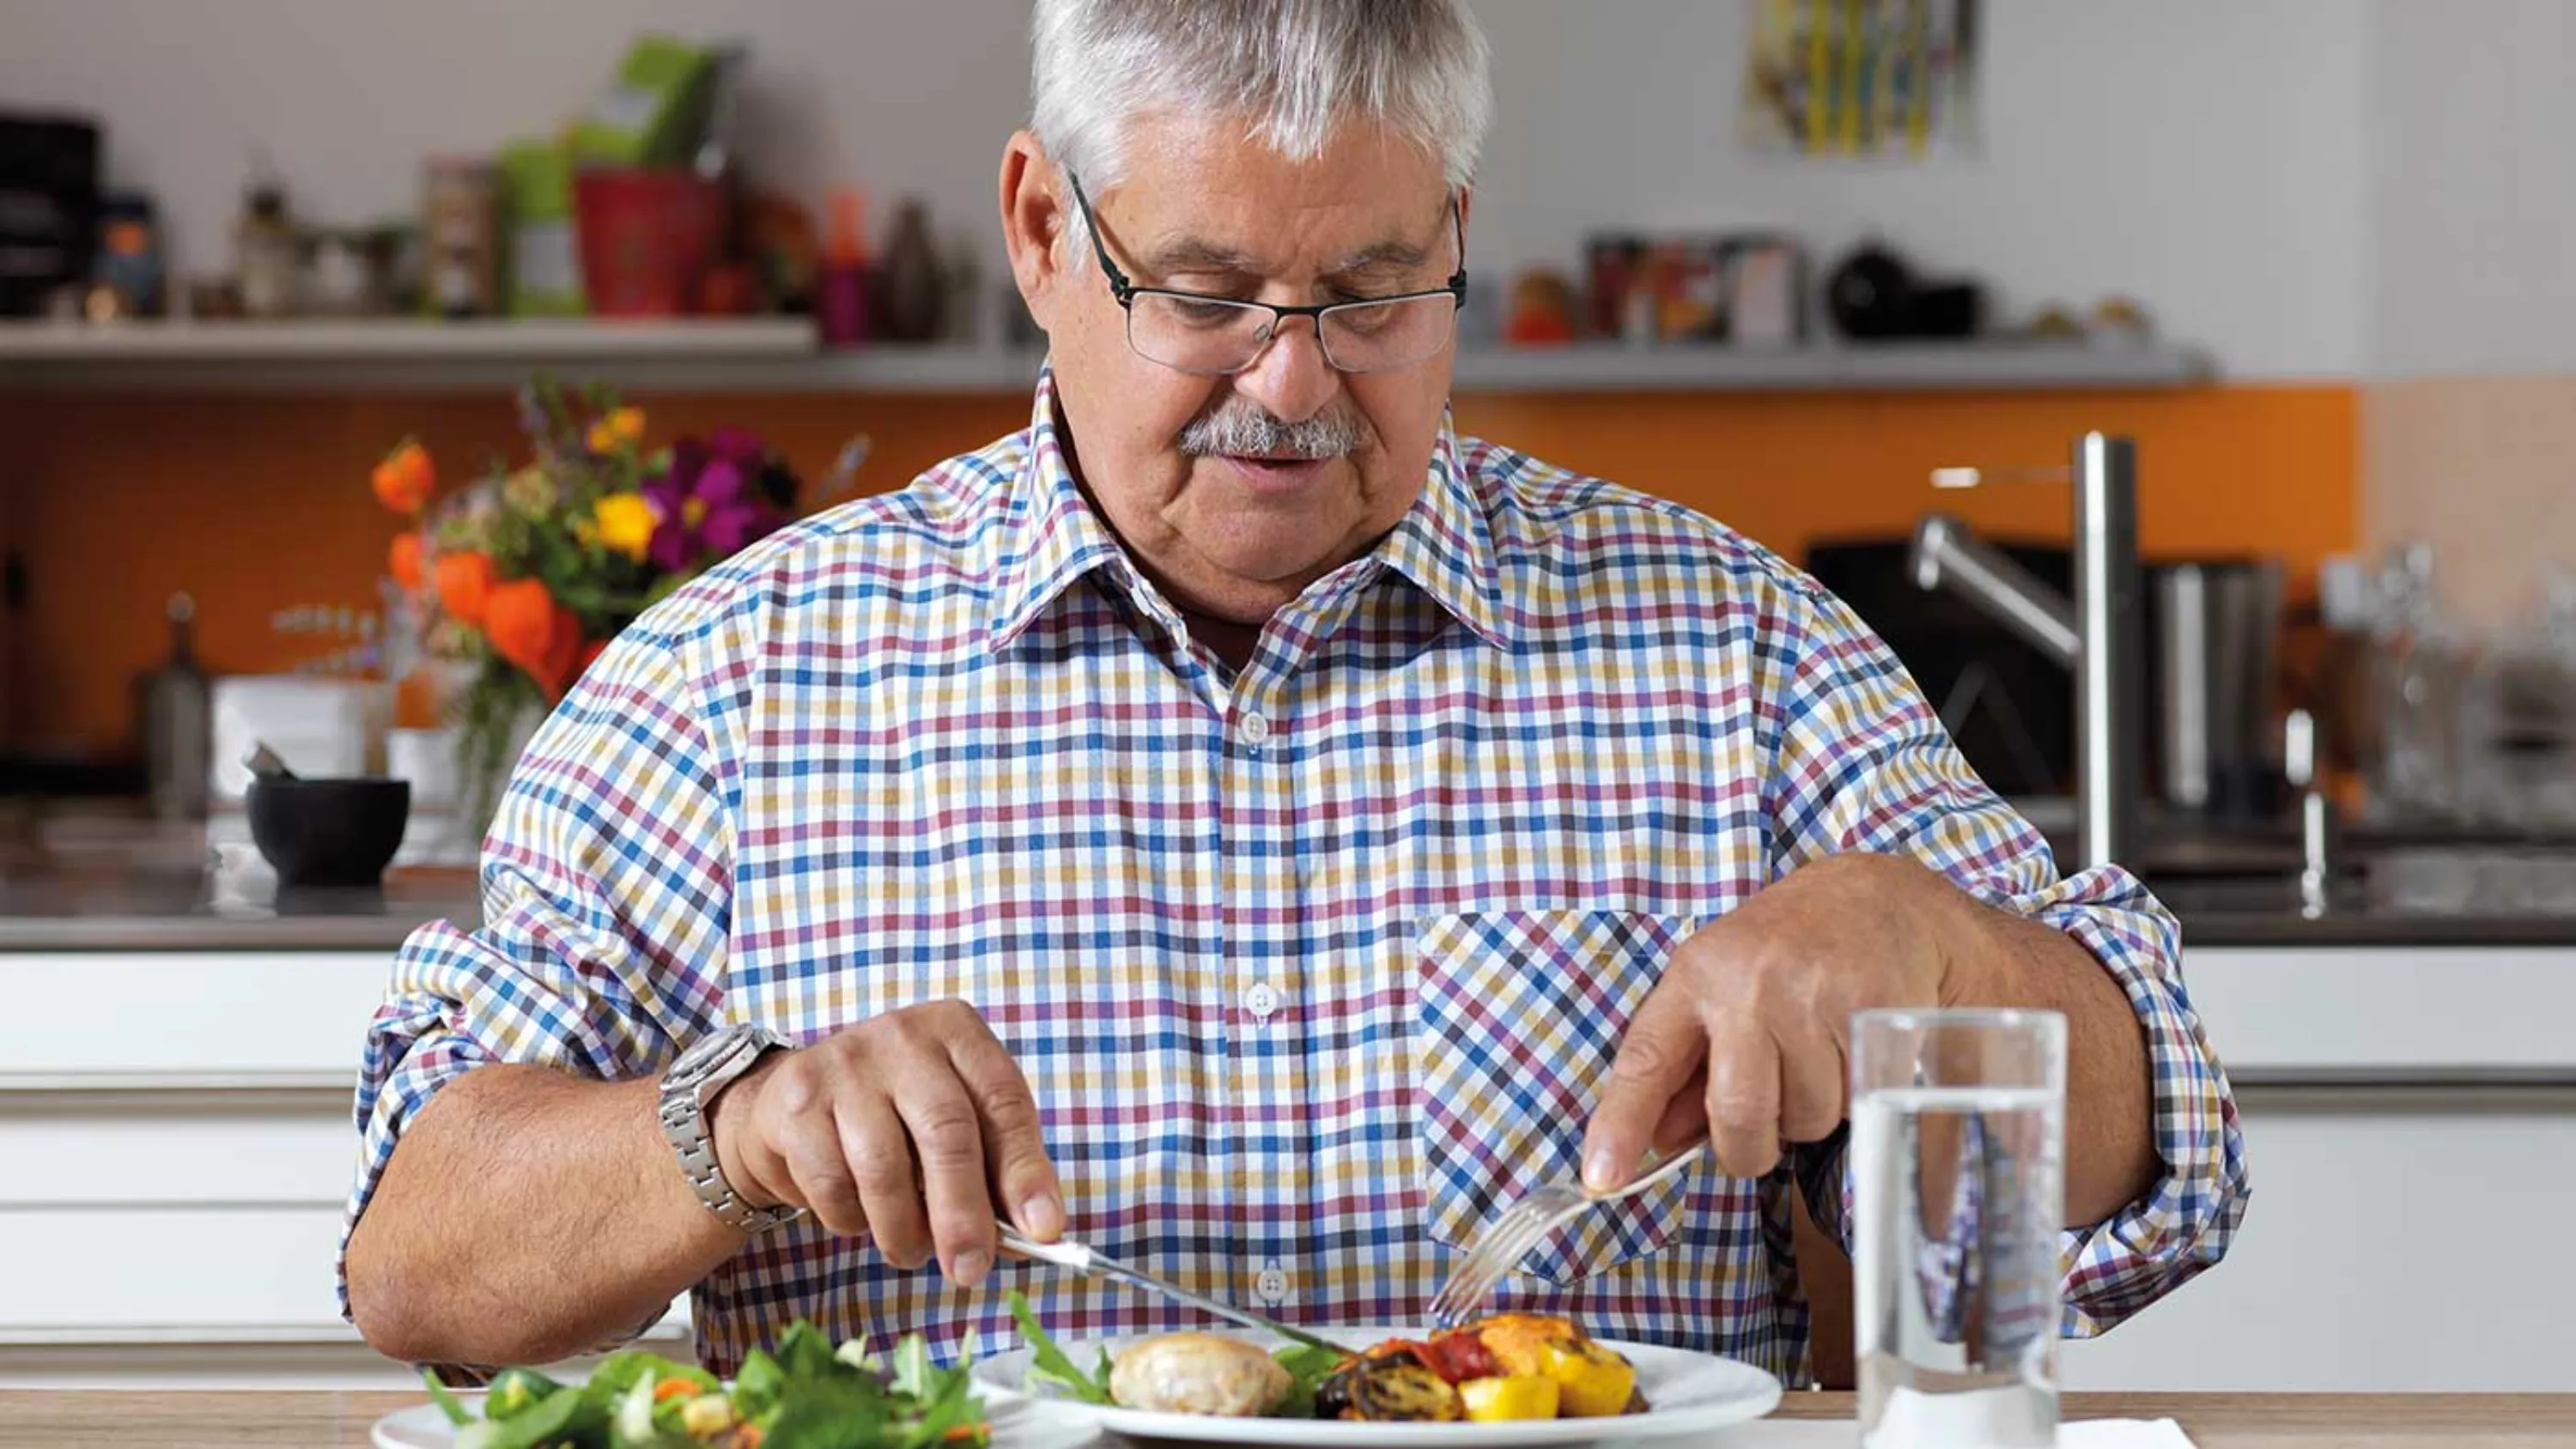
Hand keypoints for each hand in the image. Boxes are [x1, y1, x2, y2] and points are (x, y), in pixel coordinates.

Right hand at [706, 1000, 1063, 1288]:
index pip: (1004, 1102)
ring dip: (902, 1230)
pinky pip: (831, 1183)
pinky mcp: (798, 1102)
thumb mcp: (953, 1127)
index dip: (1026, 1171)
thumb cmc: (893, 1118)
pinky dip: (850, 1219)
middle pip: (946, 1132)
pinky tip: (856, 1215)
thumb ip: (995, 1173)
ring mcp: (845, 1065)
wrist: (790, 1104)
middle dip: (963, 1214)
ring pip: (884, 1167)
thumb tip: (1035, 1232)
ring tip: (908, 1251)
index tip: (1043, 1230)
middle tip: (970, 1271)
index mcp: (957, 1032)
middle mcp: (903, 1036)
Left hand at [1580, 854, 1981, 1185]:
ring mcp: (1813, 996)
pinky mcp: (1872, 1013)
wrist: (1882, 900)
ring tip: (1819, 1059)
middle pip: (1737, 1114)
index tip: (1601, 1175)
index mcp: (1697, 975)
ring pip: (1805, 1119)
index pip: (1646, 1060)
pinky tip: (1852, 1050)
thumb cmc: (1789, 951)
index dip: (1621, 1124)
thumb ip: (1685, 1065)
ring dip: (1811, 1114)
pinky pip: (1856, 1103)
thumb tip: (1661, 1139)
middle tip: (1764, 1129)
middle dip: (1748, 1146)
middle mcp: (1749, 983)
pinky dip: (1854, 1097)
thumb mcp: (1720, 987)